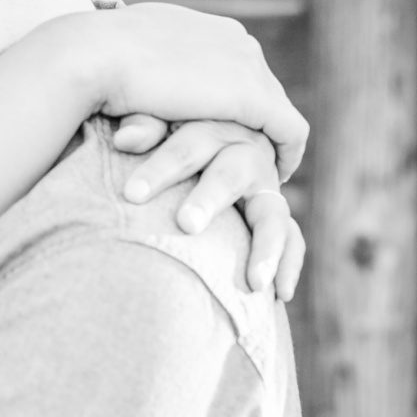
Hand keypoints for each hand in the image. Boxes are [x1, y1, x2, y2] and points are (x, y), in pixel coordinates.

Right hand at [70, 3, 307, 179]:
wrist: (91, 55)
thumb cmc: (93, 59)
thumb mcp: (127, 55)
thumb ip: (148, 66)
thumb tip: (139, 81)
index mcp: (206, 27)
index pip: (236, 64)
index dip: (236, 97)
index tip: (231, 124)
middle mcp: (235, 38)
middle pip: (262, 86)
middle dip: (260, 119)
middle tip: (255, 153)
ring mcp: (247, 65)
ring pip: (277, 108)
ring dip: (273, 138)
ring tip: (268, 169)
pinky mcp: (252, 97)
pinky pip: (289, 130)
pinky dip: (289, 153)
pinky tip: (278, 175)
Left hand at [113, 119, 306, 298]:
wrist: (208, 142)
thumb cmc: (166, 135)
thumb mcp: (157, 122)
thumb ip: (144, 126)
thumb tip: (124, 139)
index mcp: (212, 129)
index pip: (185, 147)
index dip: (159, 168)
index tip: (131, 195)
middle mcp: (246, 154)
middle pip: (229, 175)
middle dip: (209, 200)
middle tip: (186, 224)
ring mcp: (266, 186)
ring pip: (271, 213)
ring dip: (265, 246)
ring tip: (255, 281)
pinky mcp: (275, 213)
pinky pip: (292, 238)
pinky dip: (289, 264)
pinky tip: (279, 294)